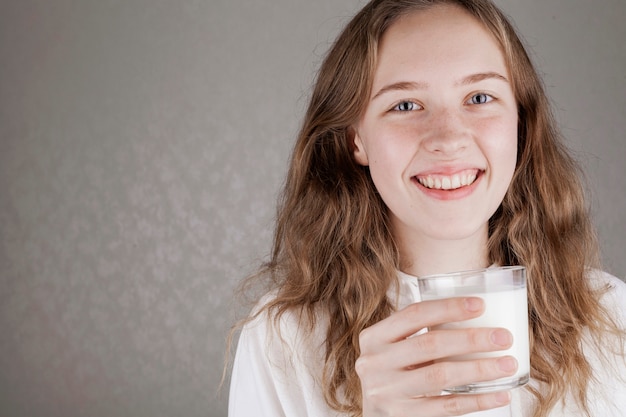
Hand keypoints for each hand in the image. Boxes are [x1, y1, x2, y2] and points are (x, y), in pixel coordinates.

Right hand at [356, 297, 516, 415]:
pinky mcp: (402, 416)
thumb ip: (416, 333)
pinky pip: (446, 407)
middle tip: (503, 337)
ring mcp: (387, 392)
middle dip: (471, 339)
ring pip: (440, 376)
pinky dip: (477, 400)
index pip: (413, 314)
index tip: (480, 305)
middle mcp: (375, 363)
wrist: (372, 413)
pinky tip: (499, 394)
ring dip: (479, 369)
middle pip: (429, 344)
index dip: (448, 308)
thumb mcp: (392, 348)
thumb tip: (474, 313)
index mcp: (373, 337)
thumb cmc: (392, 372)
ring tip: (508, 363)